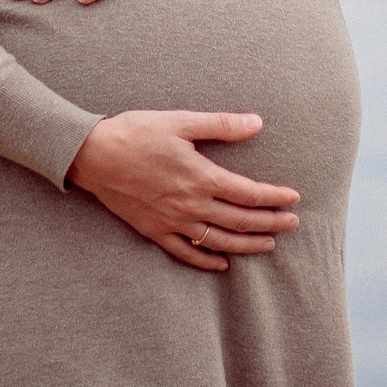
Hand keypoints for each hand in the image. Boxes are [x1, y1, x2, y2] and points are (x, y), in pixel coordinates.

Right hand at [66, 111, 302, 271]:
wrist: (92, 155)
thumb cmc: (136, 133)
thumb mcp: (181, 121)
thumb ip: (221, 125)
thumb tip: (257, 123)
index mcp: (200, 177)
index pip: (249, 194)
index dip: (274, 197)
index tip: (294, 198)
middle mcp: (190, 205)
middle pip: (240, 221)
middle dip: (270, 223)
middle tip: (293, 223)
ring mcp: (172, 222)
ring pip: (218, 242)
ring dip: (247, 245)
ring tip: (269, 245)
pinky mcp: (154, 231)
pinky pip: (186, 253)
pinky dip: (207, 260)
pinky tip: (222, 264)